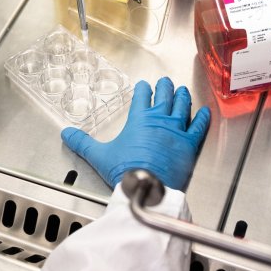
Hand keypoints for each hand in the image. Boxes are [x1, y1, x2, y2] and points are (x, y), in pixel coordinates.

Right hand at [62, 77, 209, 190]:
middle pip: (164, 96)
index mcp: (139, 119)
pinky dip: (202, 118)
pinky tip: (205, 112)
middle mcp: (159, 120)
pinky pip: (199, 127)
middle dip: (165, 87)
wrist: (146, 189)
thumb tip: (66, 134)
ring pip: (182, 106)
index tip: (144, 85)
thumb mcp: (99, 156)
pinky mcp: (190, 144)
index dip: (143, 89)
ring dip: (182, 97)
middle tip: (165, 82)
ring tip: (182, 90)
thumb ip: (82, 143)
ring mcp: (177, 130)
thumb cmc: (124, 171)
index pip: (142, 97)